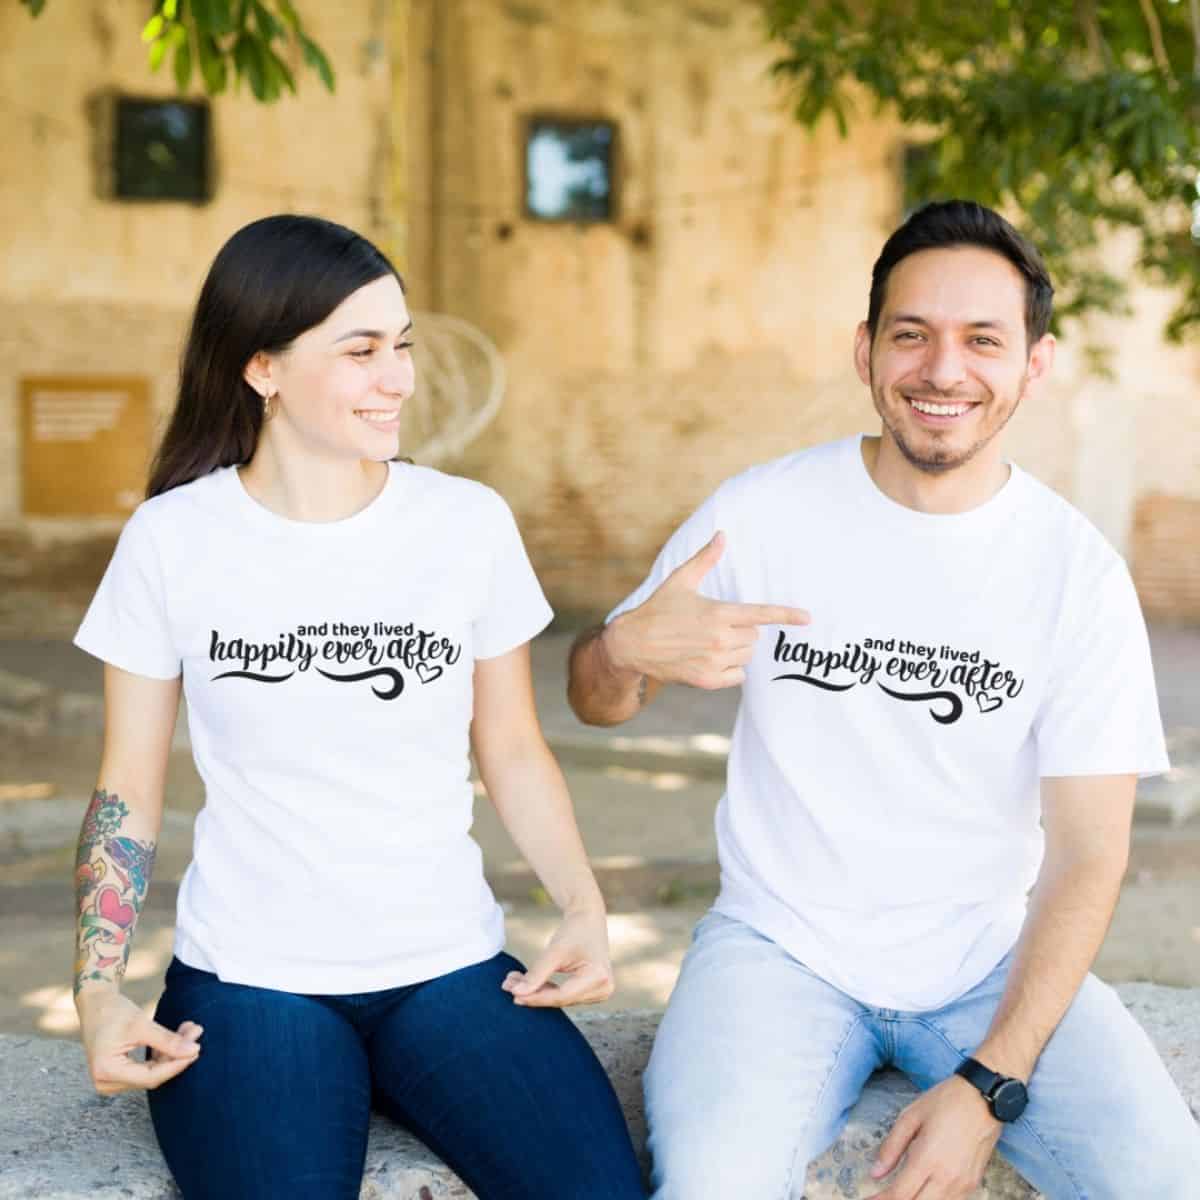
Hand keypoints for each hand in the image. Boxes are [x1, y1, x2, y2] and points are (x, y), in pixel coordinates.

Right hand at [77, 988, 201, 1094]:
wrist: (95, 1004)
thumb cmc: (113, 1011)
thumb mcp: (141, 1025)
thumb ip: (167, 1040)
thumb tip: (194, 1051)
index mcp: (106, 1071)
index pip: (150, 1077)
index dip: (176, 1065)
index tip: (197, 1050)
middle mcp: (106, 1082)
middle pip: (152, 1075)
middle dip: (177, 1055)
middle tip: (196, 1032)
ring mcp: (111, 1080)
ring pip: (152, 1071)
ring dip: (172, 1052)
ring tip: (190, 1029)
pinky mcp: (119, 1072)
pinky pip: (147, 1067)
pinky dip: (162, 1052)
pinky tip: (179, 1035)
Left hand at [501, 908, 614, 1007]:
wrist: (588, 917)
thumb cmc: (575, 930)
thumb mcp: (555, 950)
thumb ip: (536, 973)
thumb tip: (517, 993)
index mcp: (599, 978)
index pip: (562, 996)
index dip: (537, 997)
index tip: (514, 995)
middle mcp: (603, 989)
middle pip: (561, 999)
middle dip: (534, 993)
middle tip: (508, 986)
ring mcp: (599, 991)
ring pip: (560, 998)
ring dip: (537, 992)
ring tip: (513, 982)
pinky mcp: (591, 990)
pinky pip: (564, 995)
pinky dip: (546, 989)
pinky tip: (528, 983)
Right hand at [605, 532, 809, 689]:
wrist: (632, 645)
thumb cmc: (658, 609)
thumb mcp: (680, 580)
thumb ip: (705, 559)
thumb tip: (722, 535)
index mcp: (718, 613)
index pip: (761, 614)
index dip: (787, 615)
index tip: (807, 618)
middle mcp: (719, 638)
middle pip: (754, 636)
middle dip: (743, 630)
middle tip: (718, 626)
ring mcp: (714, 661)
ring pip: (748, 655)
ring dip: (738, 649)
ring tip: (711, 642)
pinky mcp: (708, 680)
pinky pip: (738, 675)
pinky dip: (731, 669)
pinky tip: (710, 659)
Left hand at [869, 1076, 1001, 1198]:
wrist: (984, 1098)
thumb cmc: (945, 1101)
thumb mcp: (910, 1116)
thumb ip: (891, 1147)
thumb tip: (876, 1172)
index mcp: (928, 1159)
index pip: (900, 1194)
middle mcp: (947, 1178)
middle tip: (882, 1197)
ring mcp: (963, 1184)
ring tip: (902, 1192)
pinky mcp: (973, 1184)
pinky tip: (923, 1192)